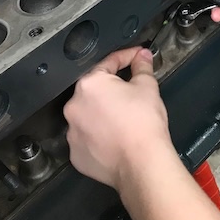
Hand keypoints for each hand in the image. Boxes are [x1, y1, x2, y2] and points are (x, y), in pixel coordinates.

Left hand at [64, 47, 171, 190]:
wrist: (142, 162)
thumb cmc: (143, 123)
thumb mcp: (147, 87)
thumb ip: (142, 67)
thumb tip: (142, 57)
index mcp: (90, 84)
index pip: (109, 63)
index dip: (127, 57)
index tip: (137, 57)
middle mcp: (74, 106)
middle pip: (95, 90)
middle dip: (113, 88)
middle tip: (132, 92)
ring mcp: (72, 132)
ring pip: (88, 115)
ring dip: (103, 113)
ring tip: (124, 119)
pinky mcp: (75, 154)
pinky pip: (86, 138)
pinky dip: (98, 135)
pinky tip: (115, 137)